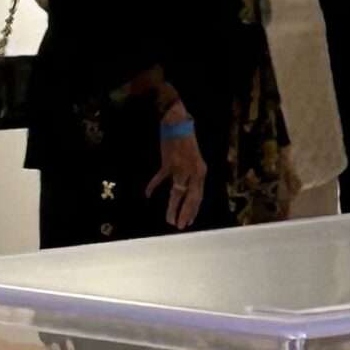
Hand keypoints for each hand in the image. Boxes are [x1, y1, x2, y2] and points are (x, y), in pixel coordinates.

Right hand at [147, 112, 207, 230]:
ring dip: (172, 207)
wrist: (178, 123)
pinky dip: (153, 186)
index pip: (199, 196)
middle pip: (190, 197)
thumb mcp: (195, 159)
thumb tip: (187, 189)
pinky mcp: (168, 162)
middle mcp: (194, 172)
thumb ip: (192, 174)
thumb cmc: (186, 140)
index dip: (193, 210)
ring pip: (177, 192)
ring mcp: (181, 168)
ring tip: (168, 219)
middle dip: (185, 213)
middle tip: (179, 226)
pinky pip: (160, 178)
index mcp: (201, 172)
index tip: (188, 222)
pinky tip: (148, 194)